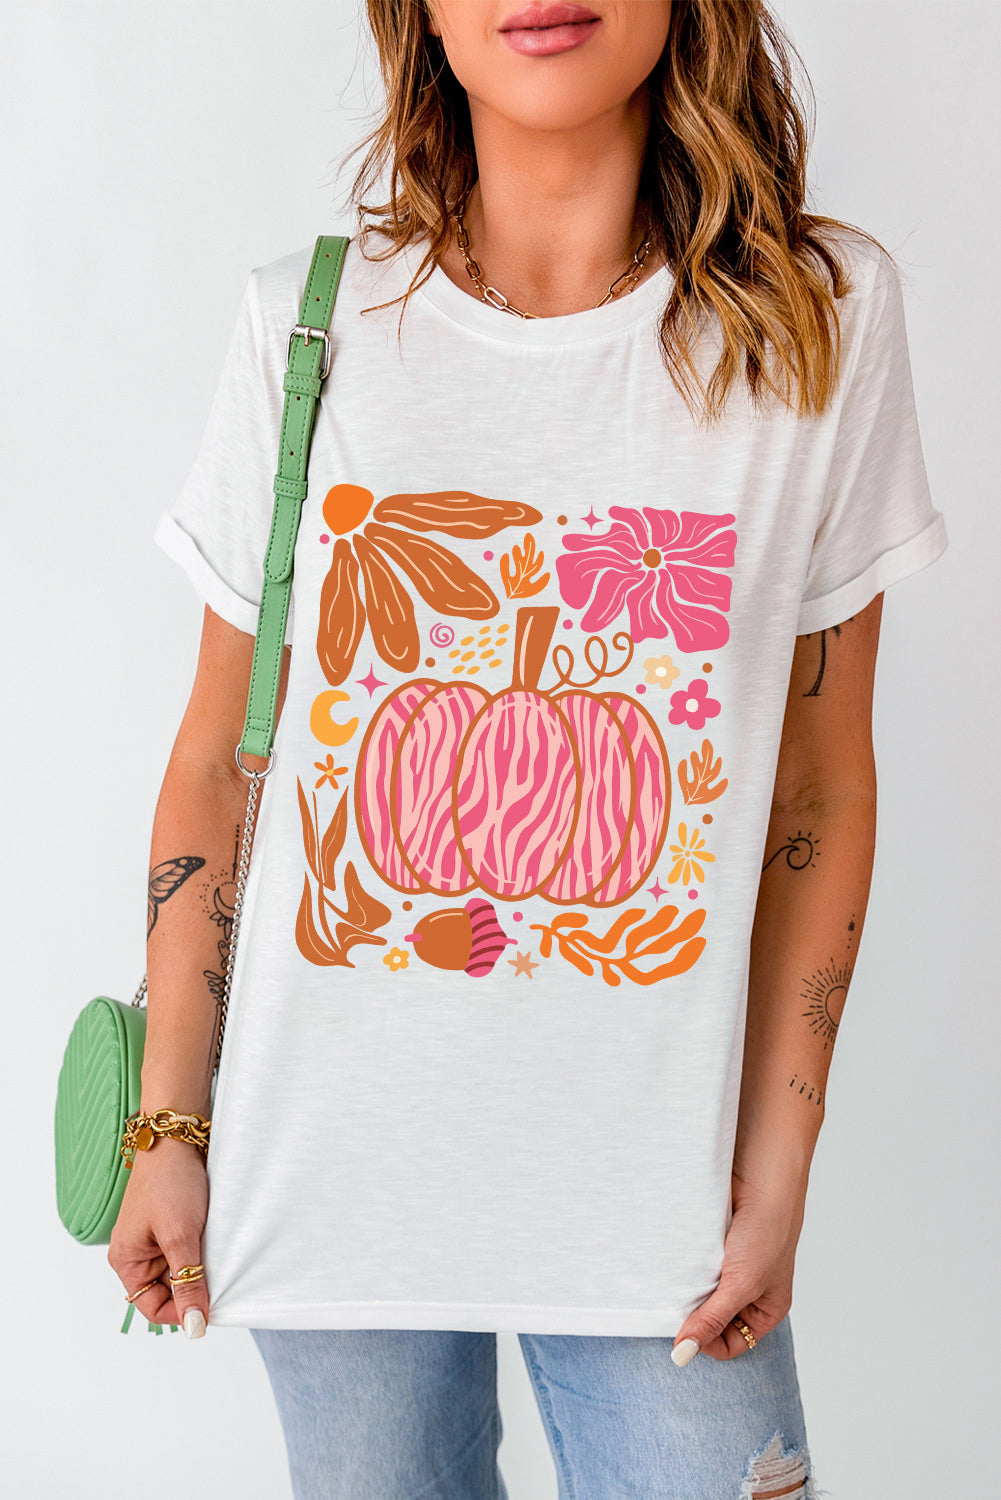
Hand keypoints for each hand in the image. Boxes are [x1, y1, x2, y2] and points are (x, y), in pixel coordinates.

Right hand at [107, 1137, 209, 1337]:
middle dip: (192, 1287)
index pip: (151, 1307)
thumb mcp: (180, 1237)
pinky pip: (189, 1251)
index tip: (209, 1309)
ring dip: (200, 1267)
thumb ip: (188, 1282)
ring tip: (215, 1252)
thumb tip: (194, 1326)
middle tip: (218, 1276)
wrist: (178, 1137)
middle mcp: (137, 1253)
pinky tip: (217, 1241)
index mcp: (126, 1260)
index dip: (180, 1312)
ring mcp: (156, 1239)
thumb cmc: (169, 1182)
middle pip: (168, 1291)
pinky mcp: (173, 1225)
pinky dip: (204, 1251)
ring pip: (182, 1271)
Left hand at [671, 1166, 806, 1362]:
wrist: (760, 1173)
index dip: (707, 1342)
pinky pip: (690, 1265)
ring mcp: (728, 1265)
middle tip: (677, 1305)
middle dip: (695, 1315)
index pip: (731, 1344)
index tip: (685, 1332)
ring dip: (686, 1289)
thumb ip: (712, 1319)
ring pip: (698, 1292)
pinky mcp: (711, 1243)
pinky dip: (681, 1266)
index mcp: (766, 1307)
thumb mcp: (742, 1284)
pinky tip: (675, 1261)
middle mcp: (748, 1290)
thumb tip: (683, 1355)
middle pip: (712, 1319)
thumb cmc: (767, 1229)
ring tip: (677, 1280)